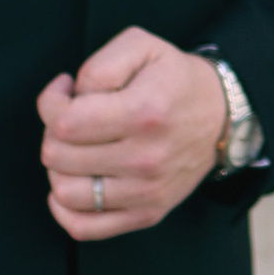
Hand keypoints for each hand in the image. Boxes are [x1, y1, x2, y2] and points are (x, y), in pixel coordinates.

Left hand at [40, 29, 228, 240]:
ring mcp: (147, 192)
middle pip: (59, 157)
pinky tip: (71, 182)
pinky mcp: (147, 214)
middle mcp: (145, 159)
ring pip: (65, 193)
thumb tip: (71, 99)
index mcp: (143, 113)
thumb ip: (99, 65)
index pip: (64, 122)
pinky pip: (84, 227)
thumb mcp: (142, 46)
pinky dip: (64, 209)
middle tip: (72, 117)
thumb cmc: (175, 78)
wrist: (222, 116)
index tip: (64, 90)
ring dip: (58, 168)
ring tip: (74, 148)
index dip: (51, 102)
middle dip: (53, 131)